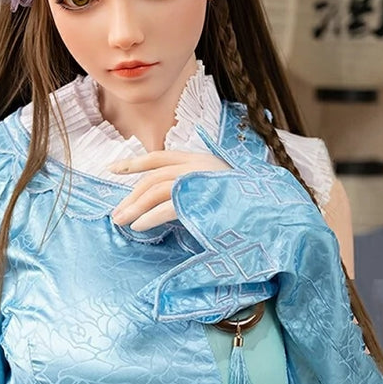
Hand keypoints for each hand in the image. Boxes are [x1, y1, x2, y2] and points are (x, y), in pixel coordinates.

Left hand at [108, 149, 231, 231]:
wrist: (270, 211)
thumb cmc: (243, 204)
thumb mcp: (214, 188)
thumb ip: (191, 189)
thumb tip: (165, 202)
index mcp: (199, 159)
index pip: (158, 156)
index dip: (134, 162)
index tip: (112, 168)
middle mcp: (196, 165)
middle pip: (152, 177)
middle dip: (130, 196)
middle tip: (116, 214)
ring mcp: (199, 179)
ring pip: (155, 190)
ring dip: (134, 208)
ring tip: (121, 222)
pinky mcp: (200, 198)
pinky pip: (167, 207)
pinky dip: (150, 218)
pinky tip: (139, 227)